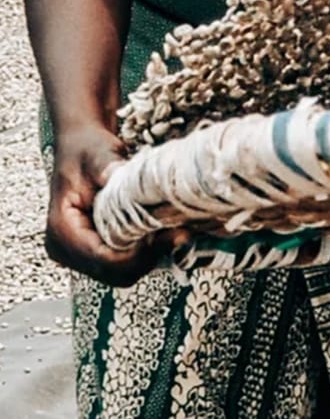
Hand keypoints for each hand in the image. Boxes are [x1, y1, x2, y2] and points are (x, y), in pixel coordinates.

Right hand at [46, 126, 166, 286]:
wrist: (83, 146)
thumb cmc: (87, 148)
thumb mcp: (98, 155)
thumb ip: (113, 172)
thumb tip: (133, 187)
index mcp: (61, 230)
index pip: (101, 258)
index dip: (137, 253)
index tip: (167, 234)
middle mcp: (66, 249)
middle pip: (113, 272)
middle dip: (148, 256)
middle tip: (179, 232)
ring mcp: (81, 254)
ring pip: (122, 272)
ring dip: (151, 256)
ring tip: (174, 230)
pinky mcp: (97, 251)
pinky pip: (125, 263)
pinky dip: (147, 253)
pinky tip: (164, 232)